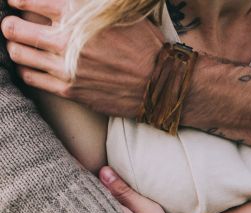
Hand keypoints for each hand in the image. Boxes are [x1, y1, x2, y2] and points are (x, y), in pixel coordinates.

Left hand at [1, 0, 162, 116]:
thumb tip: (68, 5)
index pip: (30, 1)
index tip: (14, 3)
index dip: (17, 1)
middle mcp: (67, 41)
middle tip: (12, 26)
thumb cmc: (144, 46)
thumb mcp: (118, 14)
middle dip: (10, 25)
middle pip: (15, 29)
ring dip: (16, 49)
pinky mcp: (71, 91)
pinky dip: (28, 71)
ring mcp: (67, 69)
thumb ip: (87, 6)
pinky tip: (34, 68)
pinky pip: (33, 80)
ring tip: (23, 48)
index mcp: (78, 14)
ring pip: (20, 55)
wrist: (161, 84)